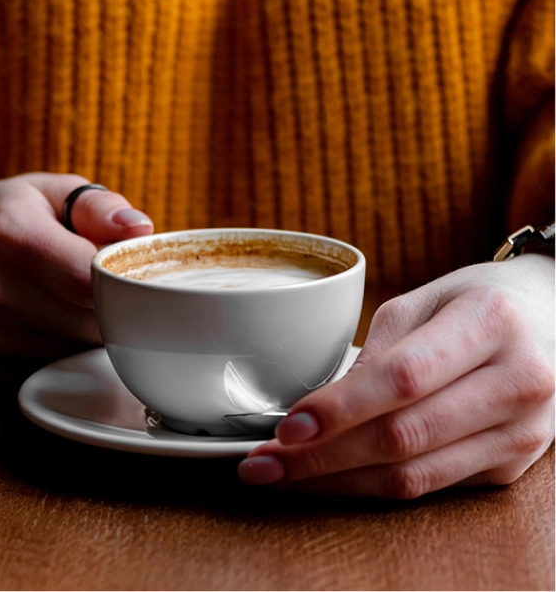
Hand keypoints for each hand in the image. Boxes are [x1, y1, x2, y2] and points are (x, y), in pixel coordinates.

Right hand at [0, 172, 153, 377]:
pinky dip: (79, 348)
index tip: (137, 268)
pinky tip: (66, 320)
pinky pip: (66, 367)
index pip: (89, 277)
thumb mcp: (53, 192)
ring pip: (84, 350)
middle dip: (119, 304)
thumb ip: (100, 207)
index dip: (126, 276)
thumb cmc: (14, 215)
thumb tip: (140, 230)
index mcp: (9, 233)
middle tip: (118, 281)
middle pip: (92, 319)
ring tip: (87, 297)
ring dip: (101, 330)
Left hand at [238, 256, 553, 497]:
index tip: (287, 426)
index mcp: (490, 322)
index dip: (340, 409)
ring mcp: (521, 433)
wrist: (548, 322)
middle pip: (403, 436)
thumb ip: (374, 353)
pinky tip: (333, 477)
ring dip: (338, 482)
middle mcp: (517, 381)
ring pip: (413, 476)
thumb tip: (315, 412)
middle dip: (323, 457)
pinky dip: (371, 487)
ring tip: (284, 476)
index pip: (403, 378)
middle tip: (263, 464)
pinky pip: (429, 487)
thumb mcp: (421, 302)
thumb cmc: (473, 302)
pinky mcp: (512, 467)